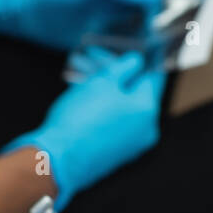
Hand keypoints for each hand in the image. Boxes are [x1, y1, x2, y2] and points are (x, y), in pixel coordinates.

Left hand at [0, 0, 171, 50]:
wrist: (17, 6)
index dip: (164, 8)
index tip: (182, 18)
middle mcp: (110, 9)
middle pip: (141, 23)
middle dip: (157, 34)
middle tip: (172, 47)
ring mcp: (99, 29)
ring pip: (128, 42)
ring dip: (140, 51)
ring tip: (156, 62)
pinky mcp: (87, 46)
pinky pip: (109, 56)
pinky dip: (119, 62)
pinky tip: (129, 70)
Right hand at [4, 50, 164, 209]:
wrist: (60, 159)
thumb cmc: (80, 118)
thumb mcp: (102, 82)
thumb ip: (123, 68)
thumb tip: (137, 61)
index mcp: (149, 109)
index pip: (153, 77)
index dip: (140, 61)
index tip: (130, 53)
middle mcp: (147, 129)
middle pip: (135, 92)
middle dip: (114, 74)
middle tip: (92, 60)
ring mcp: (132, 144)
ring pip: (123, 108)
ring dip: (105, 90)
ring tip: (81, 76)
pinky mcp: (116, 154)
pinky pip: (116, 125)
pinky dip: (104, 110)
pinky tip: (84, 99)